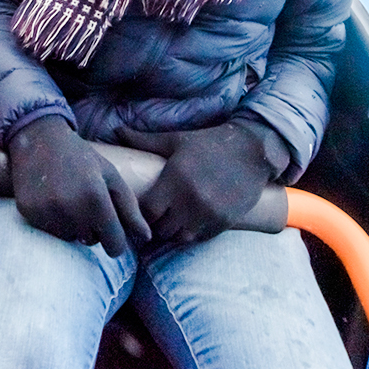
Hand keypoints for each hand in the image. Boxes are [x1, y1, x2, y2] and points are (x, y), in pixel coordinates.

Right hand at [8, 116, 149, 255]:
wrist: (39, 138)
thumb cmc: (80, 156)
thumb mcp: (111, 176)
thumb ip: (130, 209)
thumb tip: (147, 237)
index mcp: (95, 199)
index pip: (114, 244)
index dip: (116, 241)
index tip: (113, 233)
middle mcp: (70, 209)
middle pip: (91, 241)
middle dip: (93, 228)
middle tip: (85, 202)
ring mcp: (47, 213)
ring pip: (69, 237)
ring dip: (73, 225)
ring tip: (68, 199)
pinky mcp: (29, 214)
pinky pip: (49, 231)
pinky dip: (53, 221)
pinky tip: (52, 200)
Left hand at [116, 118, 290, 243]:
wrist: (252, 151)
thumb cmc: (209, 143)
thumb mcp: (175, 139)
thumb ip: (144, 139)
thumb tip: (116, 130)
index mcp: (175, 179)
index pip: (148, 212)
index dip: (142, 213)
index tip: (144, 209)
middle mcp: (191, 199)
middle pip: (162, 229)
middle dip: (157, 224)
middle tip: (157, 217)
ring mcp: (209, 213)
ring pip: (181, 237)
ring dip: (175, 231)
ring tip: (174, 220)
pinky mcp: (225, 222)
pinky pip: (200, 238)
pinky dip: (194, 233)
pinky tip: (192, 221)